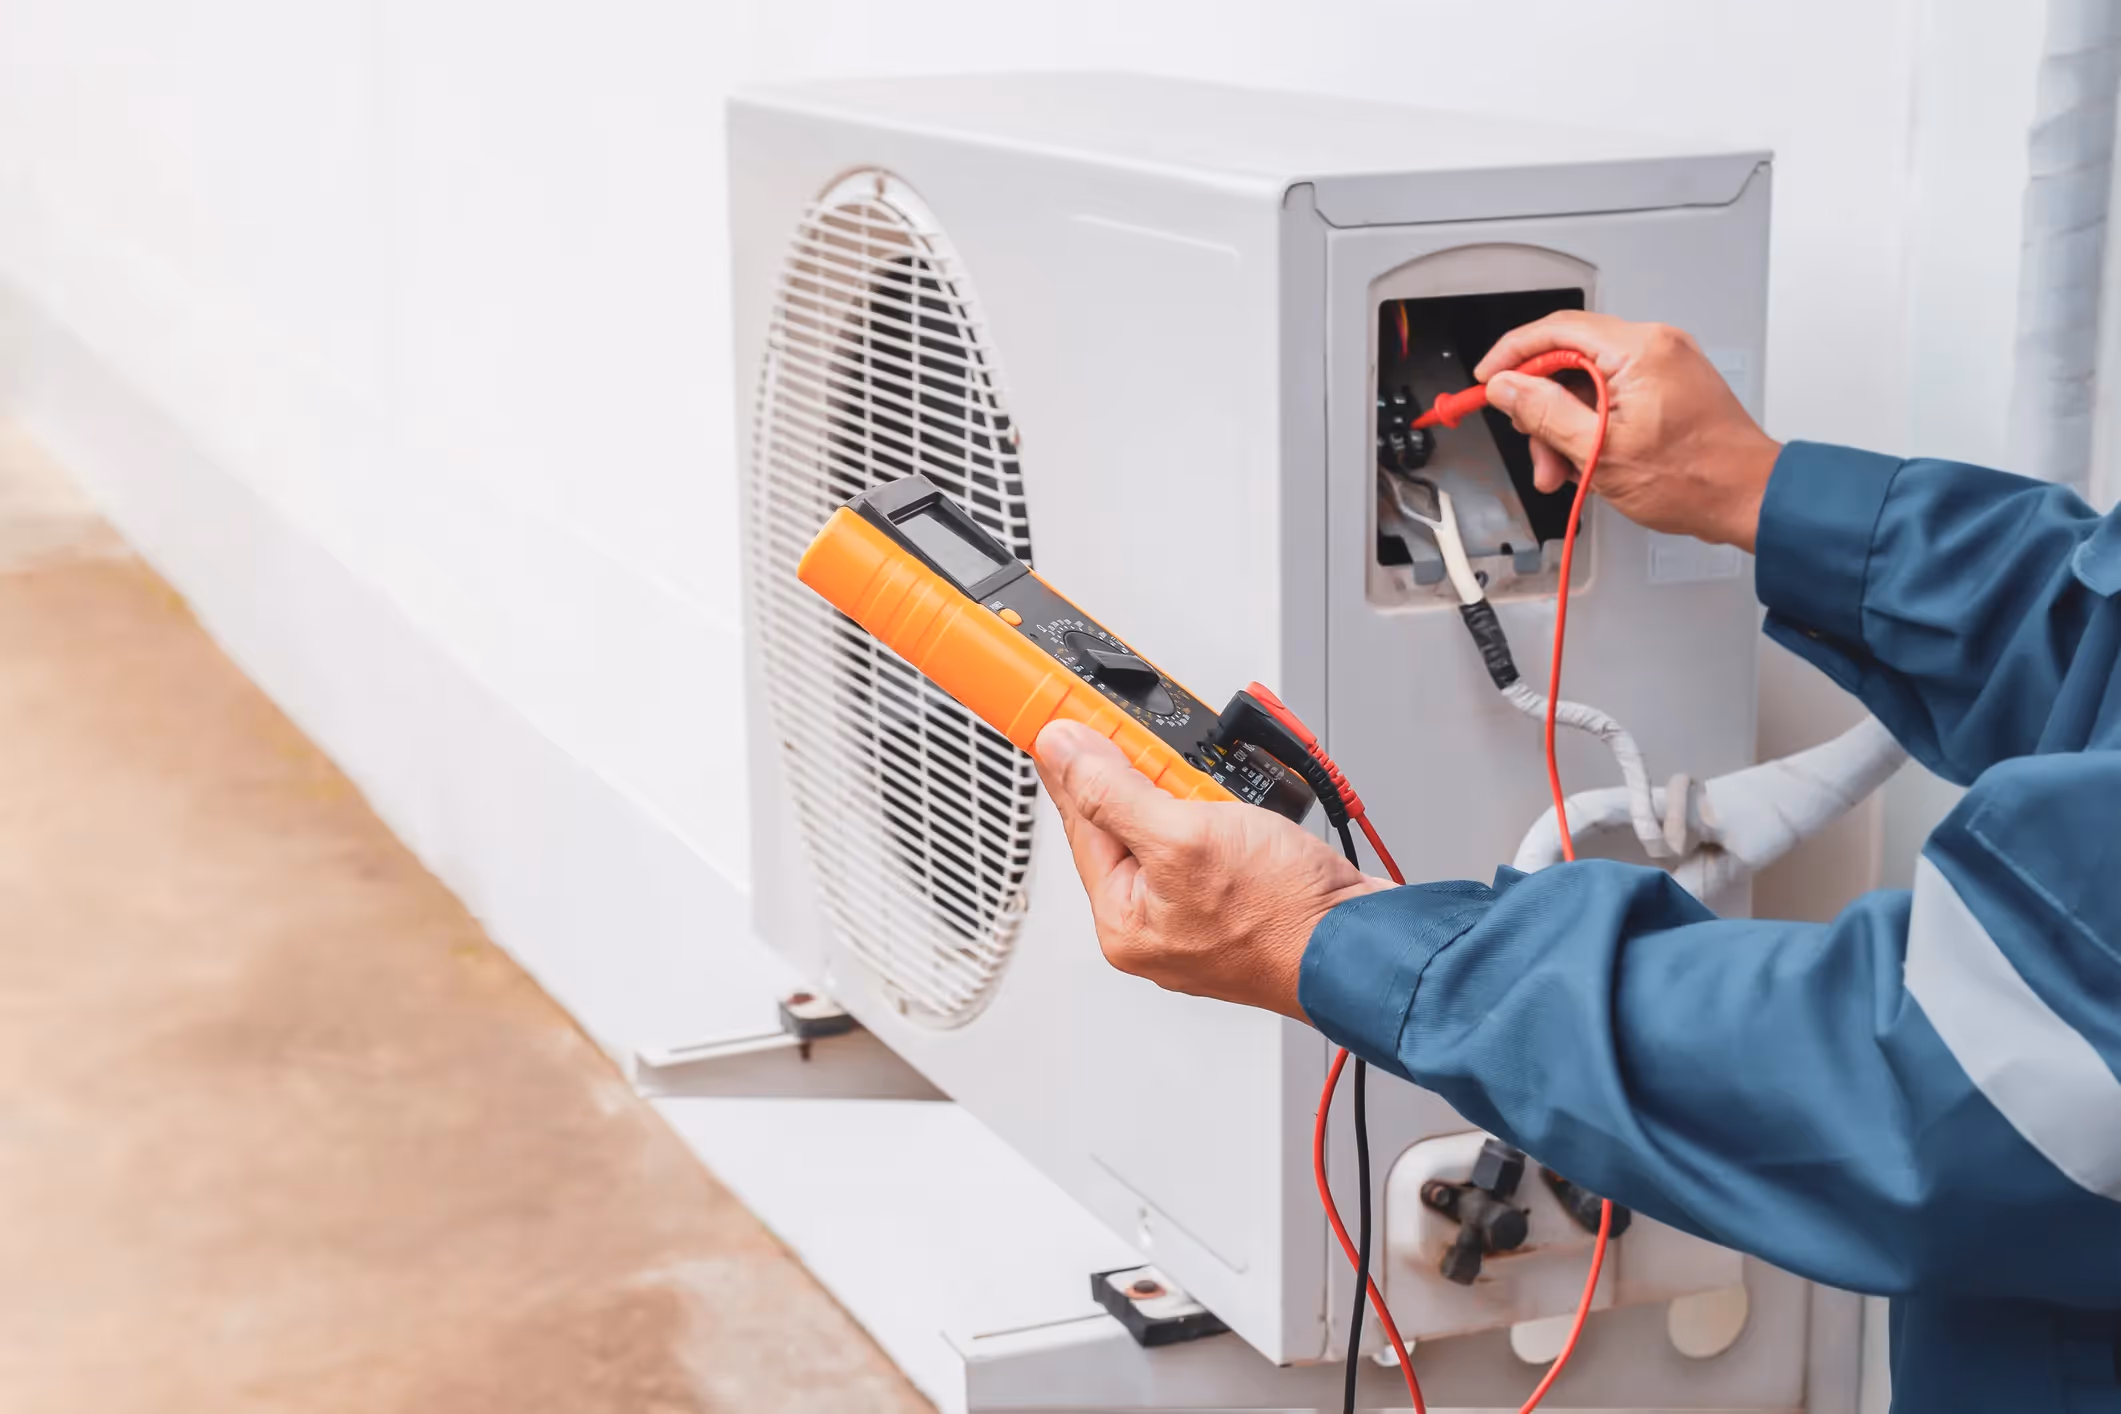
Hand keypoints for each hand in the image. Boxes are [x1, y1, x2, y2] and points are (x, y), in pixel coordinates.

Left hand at [1033, 720, 1389, 1020]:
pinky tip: (1239, 807)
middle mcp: (1154, 924)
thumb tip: (1062, 752)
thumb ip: (1113, 792)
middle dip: (1147, 779)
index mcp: (1123, 920)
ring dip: (1192, 794)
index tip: (1066, 719)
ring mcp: (1196, 914)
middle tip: (1168, 756)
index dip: (1076, 763)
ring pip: (1172, 827)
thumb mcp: (1183, 837)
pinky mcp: (1237, 900)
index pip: (1080, 822)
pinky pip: (1211, 840)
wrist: (1364, 943)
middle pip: (1124, 822)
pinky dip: (1222, 814)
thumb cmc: (1284, 915)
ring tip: (1219, 796)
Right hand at [1474, 312, 1780, 551]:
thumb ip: (1545, 413)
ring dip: (1565, 424)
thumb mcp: (1600, 452)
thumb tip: (1507, 387)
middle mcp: (1655, 345)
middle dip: (1541, 405)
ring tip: (1562, 470)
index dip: (1512, 354)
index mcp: (1639, 350)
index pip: (1556, 330)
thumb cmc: (1695, 479)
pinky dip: (1591, 424)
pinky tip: (1586, 460)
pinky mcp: (1669, 383)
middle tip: (1532, 445)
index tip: (1488, 380)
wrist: (1748, 497)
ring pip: (1588, 381)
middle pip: (1569, 358)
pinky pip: (1613, 392)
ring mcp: (1665, 363)